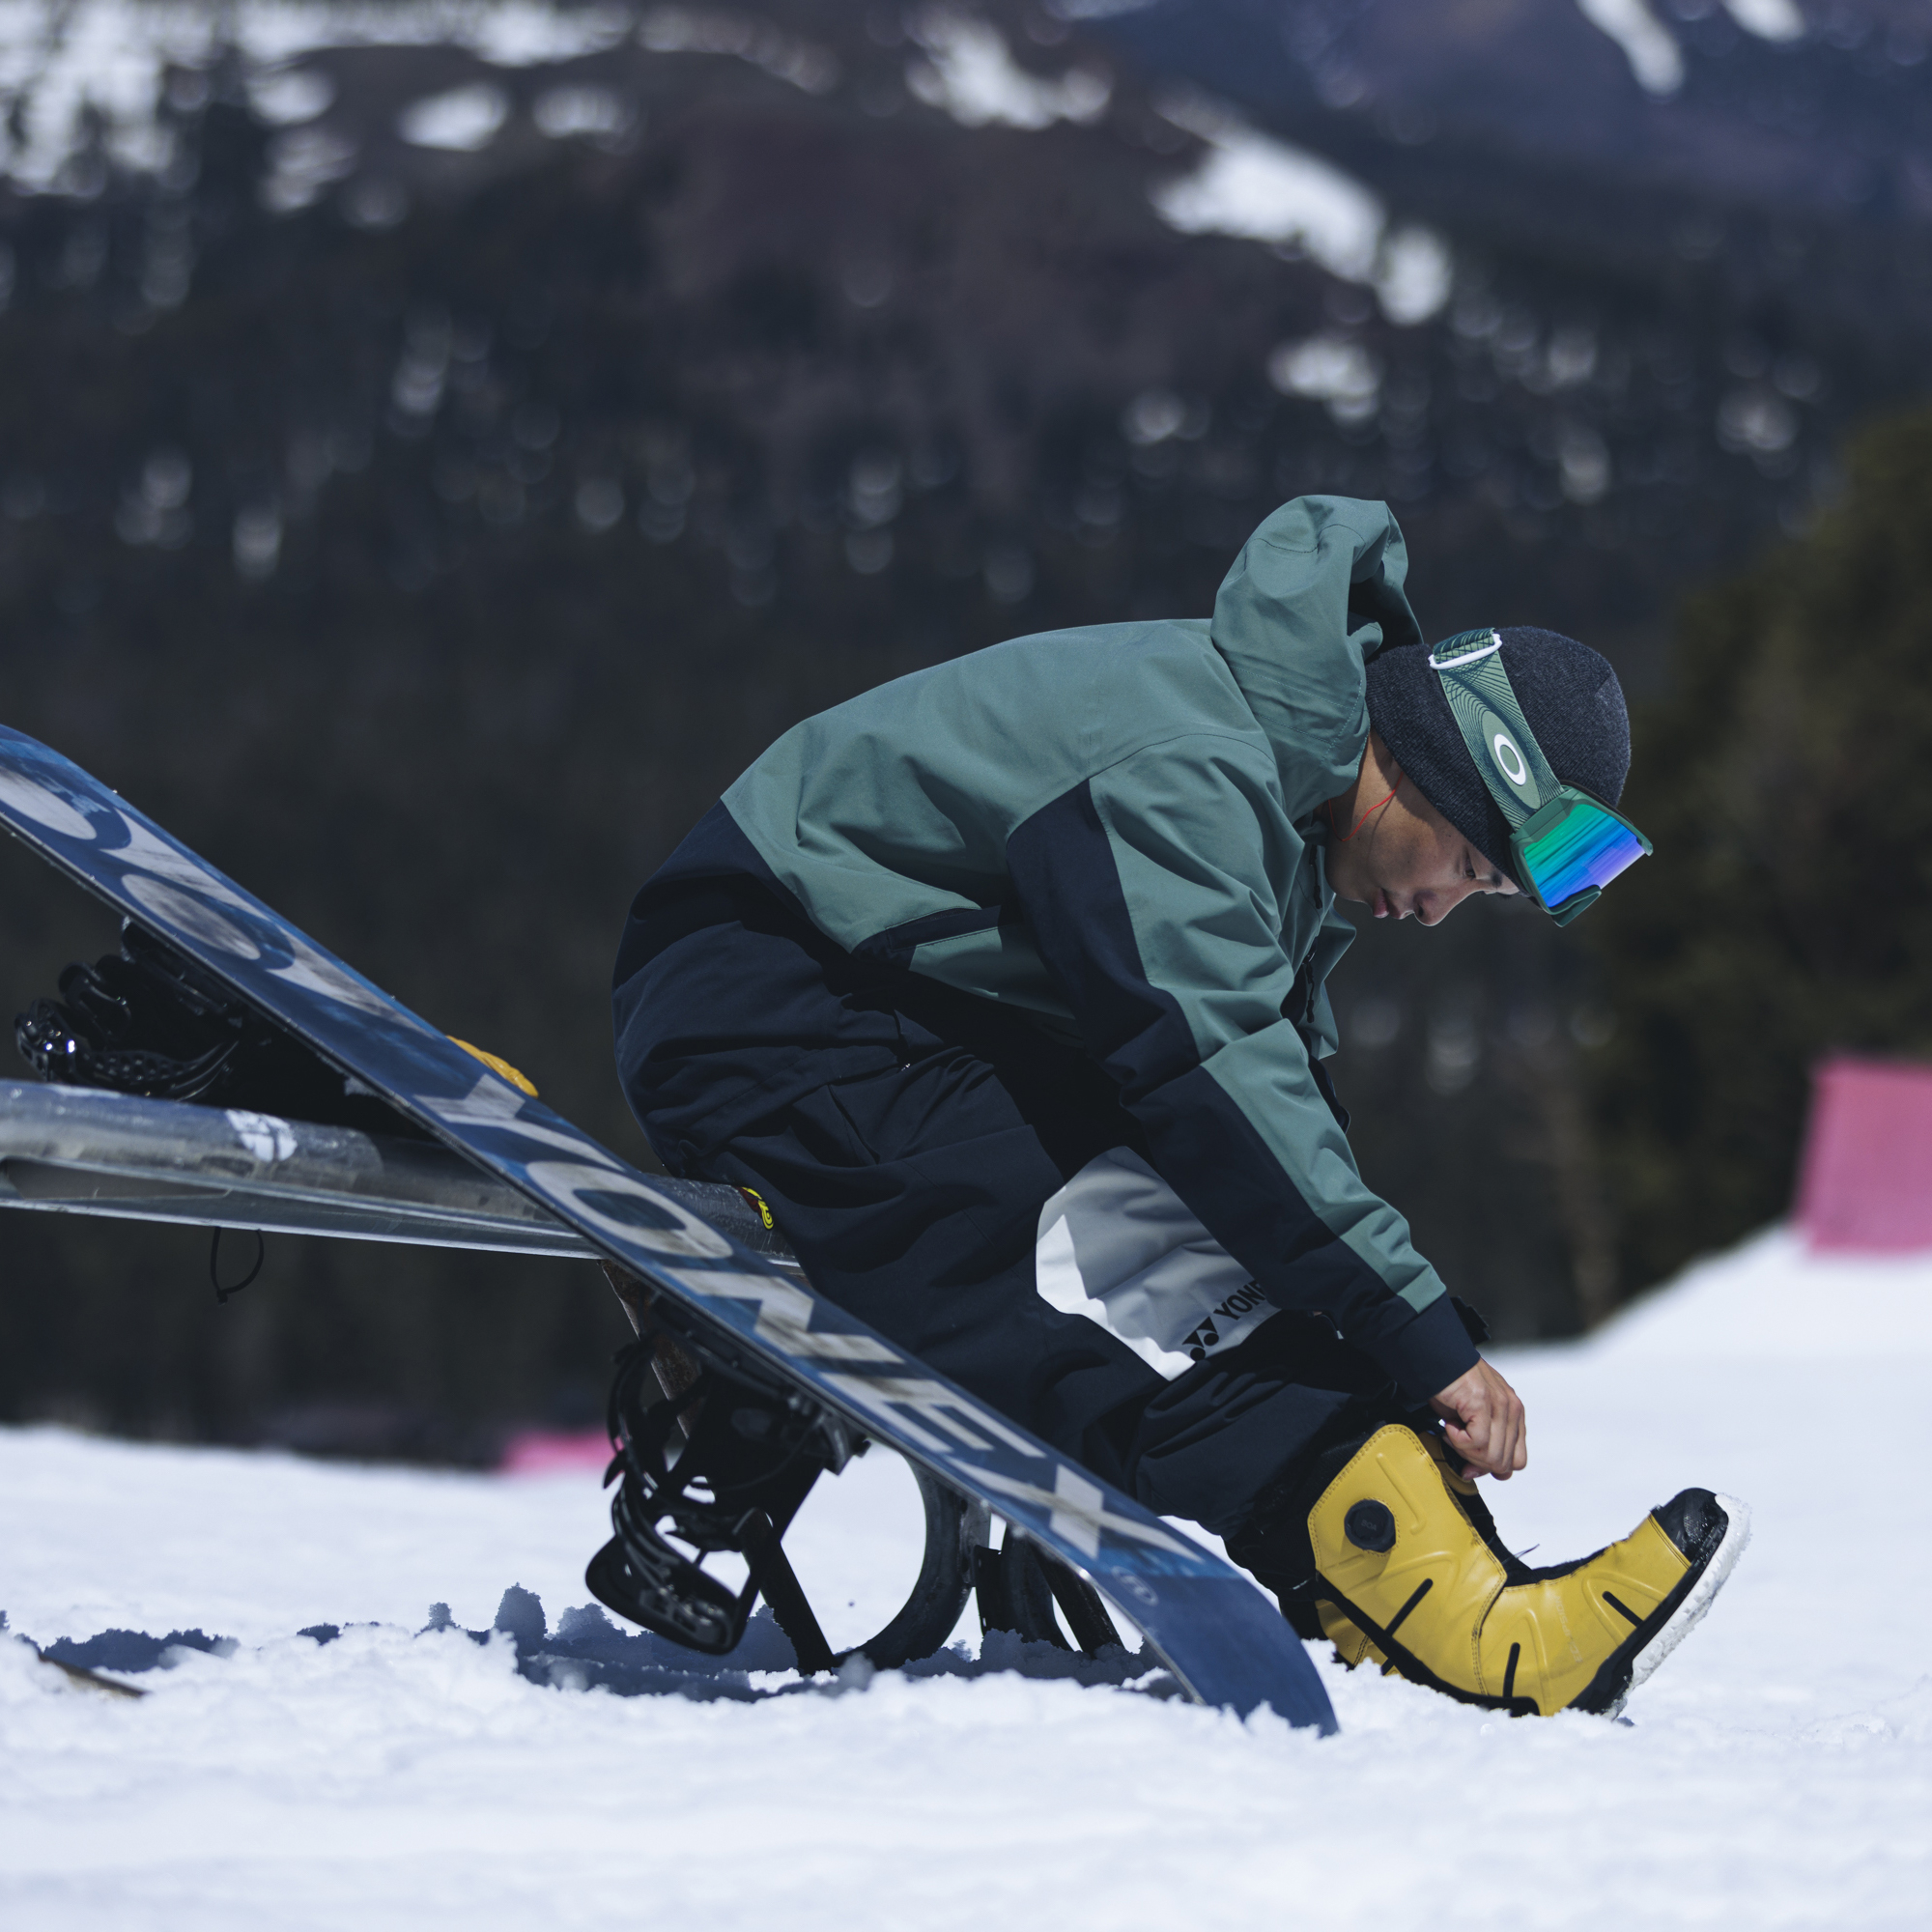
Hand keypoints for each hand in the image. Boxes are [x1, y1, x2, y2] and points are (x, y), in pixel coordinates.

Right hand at [1430, 1358, 1526, 1480]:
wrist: (1436, 1359)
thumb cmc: (1449, 1387)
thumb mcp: (1471, 1419)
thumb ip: (1481, 1443)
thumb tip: (1474, 1472)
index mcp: (1513, 1414)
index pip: (1516, 1460)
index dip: (1492, 1467)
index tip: (1469, 1465)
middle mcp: (1512, 1409)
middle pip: (1505, 1463)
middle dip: (1476, 1461)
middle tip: (1455, 1443)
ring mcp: (1501, 1405)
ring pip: (1493, 1456)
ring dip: (1465, 1450)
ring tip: (1451, 1430)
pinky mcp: (1484, 1403)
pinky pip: (1477, 1442)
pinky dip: (1457, 1439)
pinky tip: (1449, 1423)